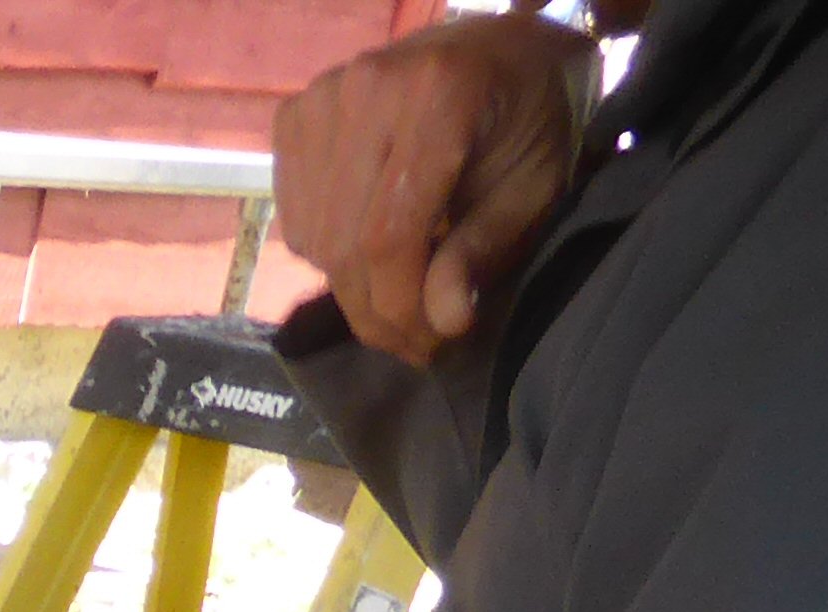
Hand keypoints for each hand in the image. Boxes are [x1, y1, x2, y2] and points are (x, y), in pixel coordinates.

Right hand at [271, 12, 593, 365]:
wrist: (499, 50)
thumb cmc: (529, 117)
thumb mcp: (533, 186)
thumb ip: (486, 249)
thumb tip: (443, 321)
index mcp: (439, 97)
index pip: (388, 237)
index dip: (399, 308)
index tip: (429, 345)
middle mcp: (365, 88)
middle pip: (342, 244)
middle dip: (375, 311)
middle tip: (414, 339)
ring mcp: (322, 98)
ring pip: (312, 239)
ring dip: (352, 285)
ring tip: (398, 291)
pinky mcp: (296, 114)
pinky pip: (294, 217)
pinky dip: (327, 249)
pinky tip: (370, 240)